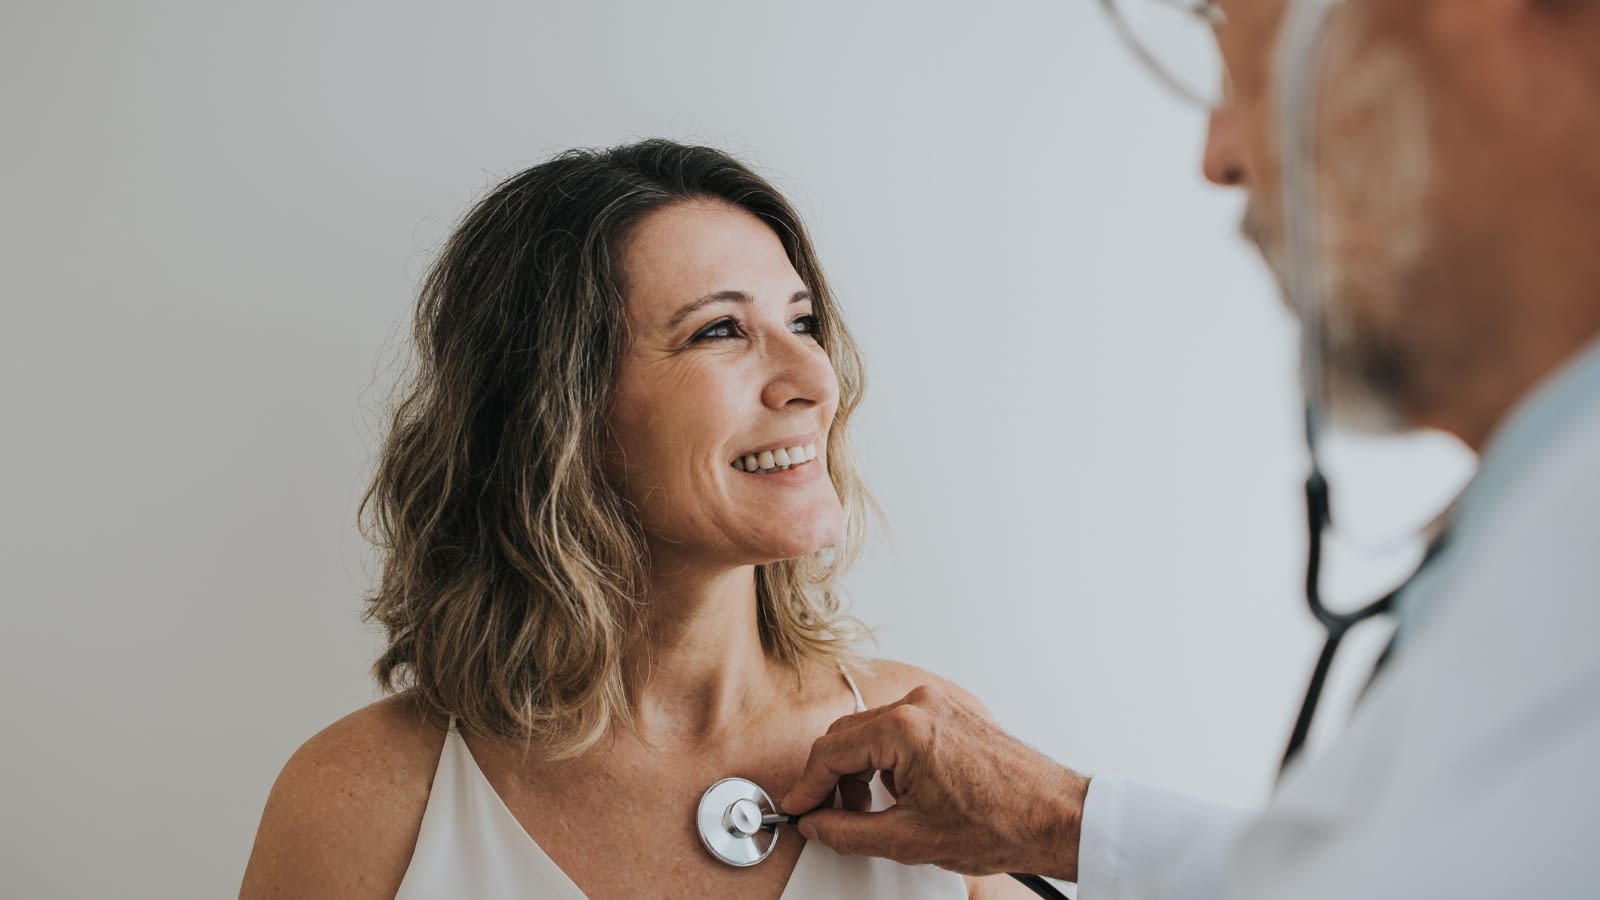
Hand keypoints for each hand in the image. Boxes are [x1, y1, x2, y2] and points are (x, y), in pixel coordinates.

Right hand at [780, 684, 1090, 880]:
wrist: (1055, 817)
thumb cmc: (1001, 823)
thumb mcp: (910, 839)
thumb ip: (849, 831)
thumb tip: (818, 824)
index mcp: (905, 729)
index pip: (831, 751)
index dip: (806, 786)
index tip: (798, 809)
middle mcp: (921, 704)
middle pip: (848, 735)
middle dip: (832, 778)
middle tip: (826, 815)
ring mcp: (941, 704)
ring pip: (873, 730)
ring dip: (861, 769)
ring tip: (871, 811)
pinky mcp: (955, 712)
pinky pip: (903, 727)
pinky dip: (889, 759)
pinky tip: (901, 794)